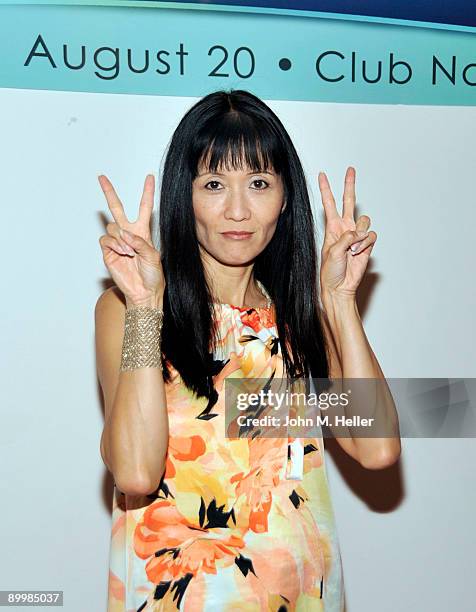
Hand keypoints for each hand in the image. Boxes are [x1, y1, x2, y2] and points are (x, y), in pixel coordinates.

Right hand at [98, 174, 164, 305]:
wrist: (144, 291)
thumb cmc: (153, 274)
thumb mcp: (153, 256)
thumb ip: (140, 242)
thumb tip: (124, 234)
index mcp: (143, 231)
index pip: (145, 207)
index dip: (147, 192)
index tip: (149, 177)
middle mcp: (129, 234)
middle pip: (117, 208)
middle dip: (109, 192)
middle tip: (101, 177)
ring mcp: (117, 242)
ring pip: (112, 227)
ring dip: (121, 238)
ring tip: (130, 252)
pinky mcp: (108, 252)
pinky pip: (106, 240)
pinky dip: (115, 244)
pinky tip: (123, 253)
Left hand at [318, 167, 376, 299]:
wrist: (339, 286)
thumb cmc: (330, 271)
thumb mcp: (333, 251)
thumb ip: (346, 238)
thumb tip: (359, 233)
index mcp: (332, 227)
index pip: (329, 203)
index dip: (326, 189)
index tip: (322, 175)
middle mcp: (344, 228)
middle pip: (348, 201)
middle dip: (349, 185)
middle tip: (350, 170)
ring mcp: (356, 236)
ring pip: (364, 221)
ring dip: (359, 235)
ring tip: (352, 249)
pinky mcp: (366, 244)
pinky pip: (371, 236)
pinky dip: (365, 244)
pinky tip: (358, 253)